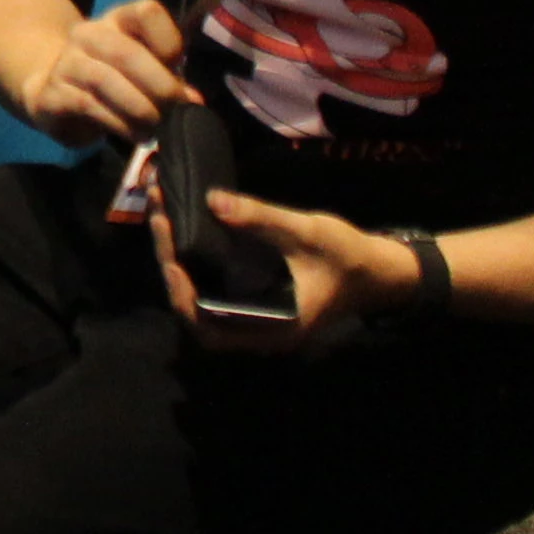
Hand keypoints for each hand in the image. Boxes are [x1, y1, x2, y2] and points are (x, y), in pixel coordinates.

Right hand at [16, 0, 195, 145]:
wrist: (53, 90)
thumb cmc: (113, 80)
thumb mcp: (142, 71)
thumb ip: (168, 79)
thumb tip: (193, 101)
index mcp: (119, 20)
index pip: (147, 12)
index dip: (169, 41)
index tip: (180, 68)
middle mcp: (89, 34)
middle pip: (125, 52)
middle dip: (158, 85)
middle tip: (177, 110)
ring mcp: (66, 62)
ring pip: (104, 80)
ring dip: (138, 108)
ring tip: (157, 128)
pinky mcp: (51, 93)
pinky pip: (87, 105)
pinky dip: (118, 123)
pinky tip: (136, 135)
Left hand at [159, 186, 415, 352]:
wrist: (376, 271)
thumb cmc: (347, 256)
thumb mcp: (308, 232)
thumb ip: (262, 218)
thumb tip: (212, 200)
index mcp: (272, 328)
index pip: (209, 324)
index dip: (182, 294)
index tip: (169, 255)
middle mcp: (258, 332)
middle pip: (197, 313)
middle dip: (172, 269)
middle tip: (158, 220)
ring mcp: (255, 320)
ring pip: (202, 303)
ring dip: (179, 266)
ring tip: (163, 222)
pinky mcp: (253, 303)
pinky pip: (214, 293)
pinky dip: (195, 267)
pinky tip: (184, 235)